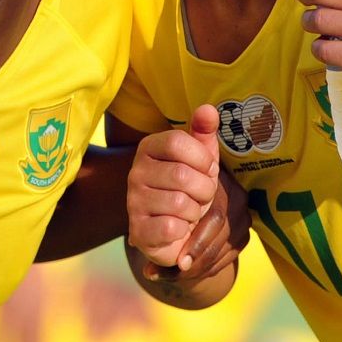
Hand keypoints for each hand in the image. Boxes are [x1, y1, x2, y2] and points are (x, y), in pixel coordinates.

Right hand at [128, 104, 240, 276]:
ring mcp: (133, 201)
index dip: (202, 159)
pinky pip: (171, 227)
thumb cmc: (190, 191)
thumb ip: (204, 133)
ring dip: (194, 211)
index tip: (205, 169)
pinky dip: (183, 229)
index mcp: (148, 147)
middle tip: (200, 196)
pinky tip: (178, 228)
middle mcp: (135, 171)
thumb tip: (208, 109)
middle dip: (204, 190)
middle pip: (182, 175)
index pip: (178, 141)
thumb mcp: (201, 160)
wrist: (177, 232)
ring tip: (188, 212)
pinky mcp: (137, 230)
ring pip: (180, 203)